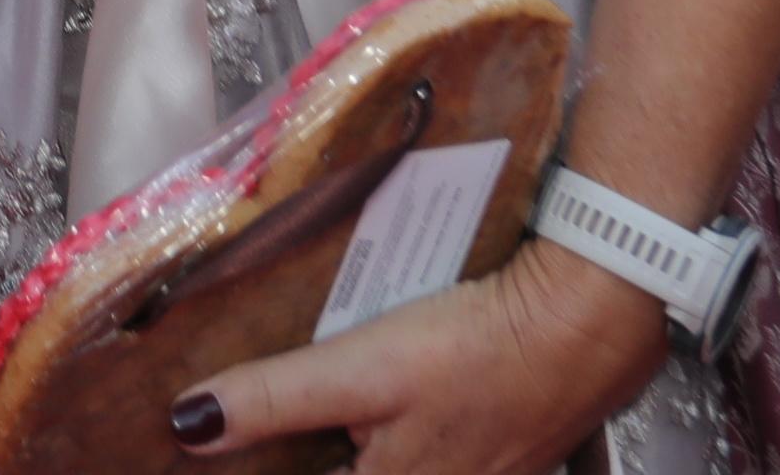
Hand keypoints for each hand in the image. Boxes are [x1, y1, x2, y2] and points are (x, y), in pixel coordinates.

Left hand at [168, 237, 669, 474]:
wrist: (591, 321)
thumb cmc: (479, 350)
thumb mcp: (362, 372)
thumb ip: (274, 400)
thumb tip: (188, 426)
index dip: (256, 458)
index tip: (213, 441)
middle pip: (347, 464)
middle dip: (304, 441)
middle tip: (251, 407)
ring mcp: (476, 473)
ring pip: (389, 458)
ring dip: (354, 433)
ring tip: (326, 392)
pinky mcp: (506, 445)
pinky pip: (434, 442)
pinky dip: (402, 421)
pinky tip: (400, 380)